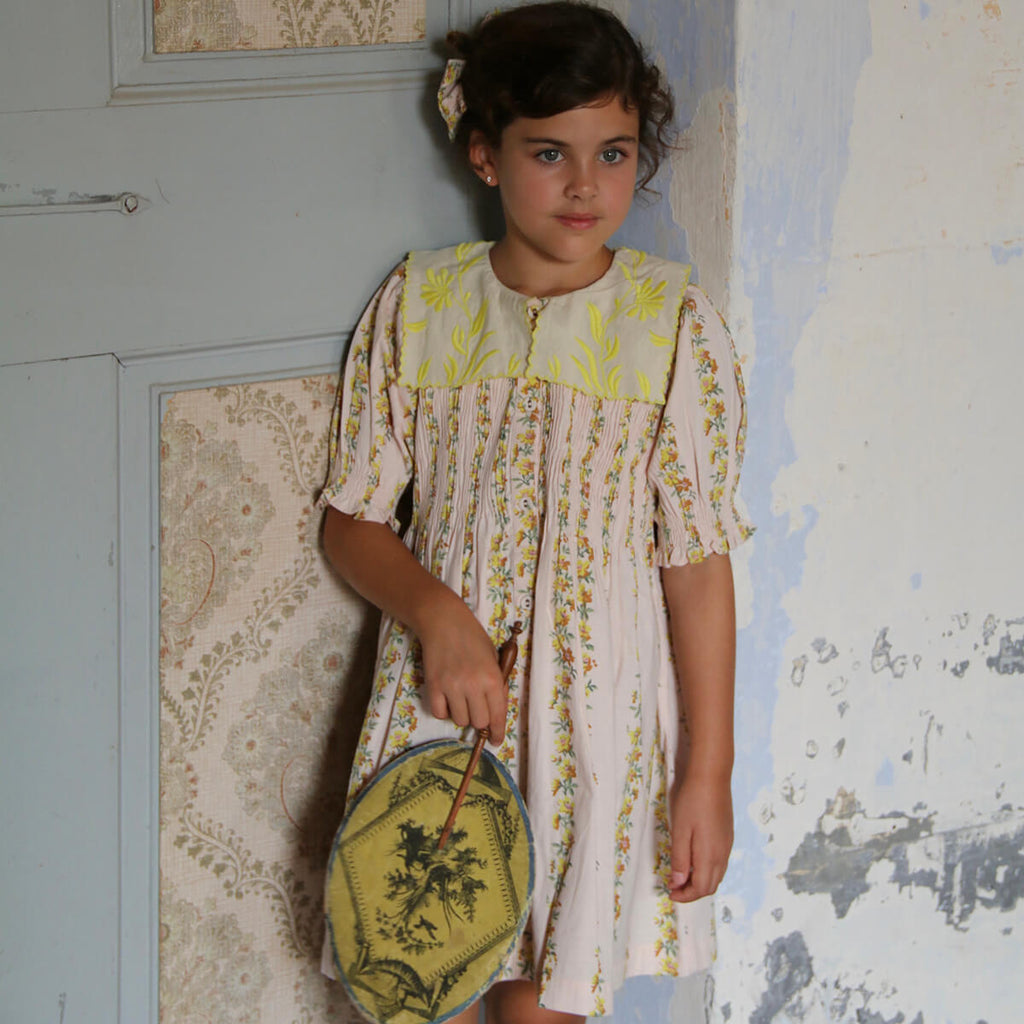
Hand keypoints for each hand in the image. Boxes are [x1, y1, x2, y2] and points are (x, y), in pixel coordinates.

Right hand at [417, 599, 508, 745]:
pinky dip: (444, 710)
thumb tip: (495, 708)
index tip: (495, 740)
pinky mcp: (433, 686)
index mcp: (492, 679)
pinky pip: (439, 713)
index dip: (497, 732)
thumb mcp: (493, 658)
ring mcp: (452, 687)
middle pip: (479, 722)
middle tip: (476, 708)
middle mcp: (473, 686)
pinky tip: (447, 699)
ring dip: (462, 714)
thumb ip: (496, 683)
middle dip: (479, 719)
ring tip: (460, 698)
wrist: (444, 621)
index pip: (497, 715)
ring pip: (459, 720)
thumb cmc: (472, 637)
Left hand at [668, 770, 733, 901]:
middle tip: (673, 886)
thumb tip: (678, 882)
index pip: (701, 888)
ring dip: (700, 881)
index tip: (669, 892)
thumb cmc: (692, 801)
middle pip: (711, 885)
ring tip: (681, 874)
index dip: (685, 895)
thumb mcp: (680, 830)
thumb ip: (680, 858)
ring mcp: (727, 845)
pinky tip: (694, 858)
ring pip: (717, 875)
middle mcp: (723, 854)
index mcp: (710, 855)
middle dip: (692, 891)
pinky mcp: (728, 835)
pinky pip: (720, 862)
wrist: (712, 777)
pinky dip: (707, 869)